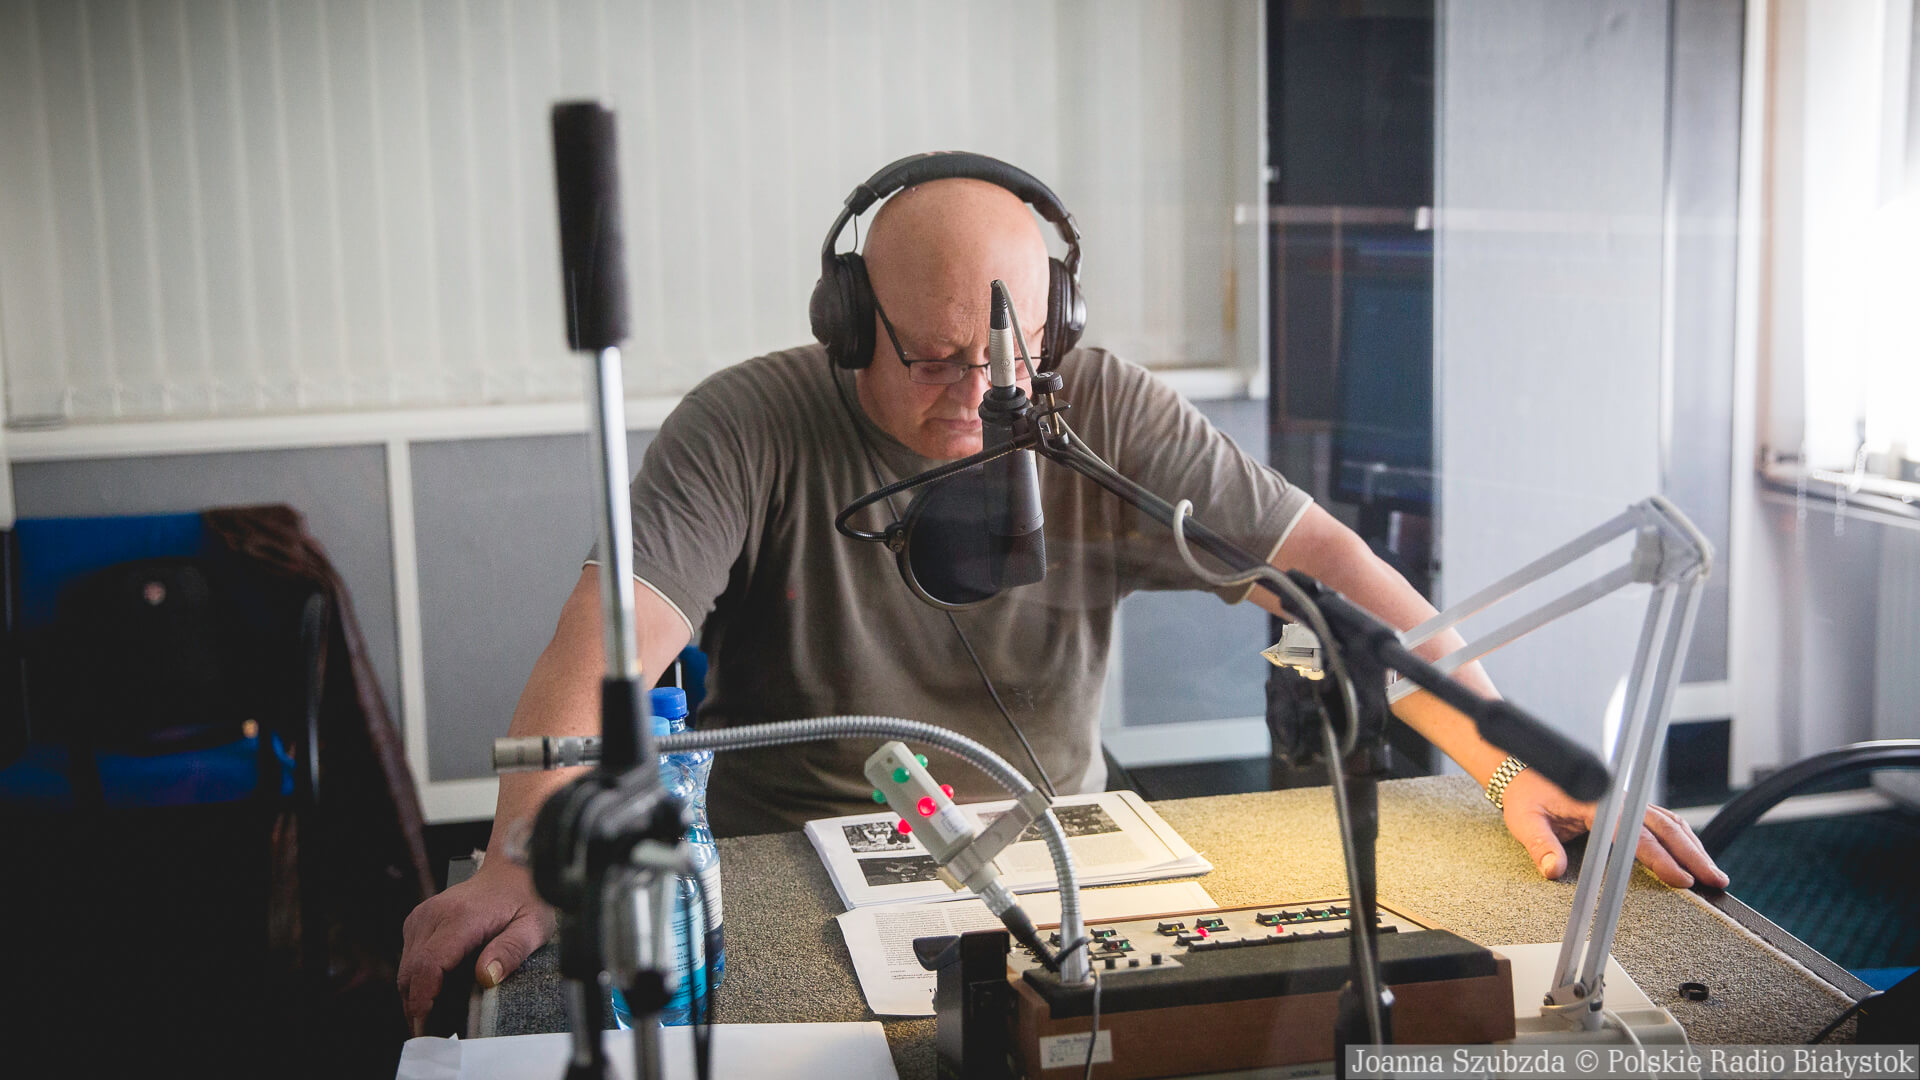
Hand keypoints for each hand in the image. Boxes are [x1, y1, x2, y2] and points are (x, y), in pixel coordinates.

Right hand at [398, 861, 555, 1035]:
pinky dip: (418, 983)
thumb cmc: (525, 899)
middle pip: (411, 972)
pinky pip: (410, 961)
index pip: (429, 965)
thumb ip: (511, 951)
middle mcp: (434, 915)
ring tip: (438, 1023)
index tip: (428, 1027)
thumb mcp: (533, 926)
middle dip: (418, 1009)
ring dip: (416, 999)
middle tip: (436, 1037)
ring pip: (406, 970)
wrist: (511, 872)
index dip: (424, 1000)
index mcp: (461, 917)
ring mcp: (422, 918)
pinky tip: (437, 999)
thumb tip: (486, 977)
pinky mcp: (418, 923)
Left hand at [1499, 768, 1729, 889]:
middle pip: (1664, 826)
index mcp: (1595, 803)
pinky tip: (1694, 855)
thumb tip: (1552, 870)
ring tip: (1713, 873)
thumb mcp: (1525, 821)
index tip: (1681, 880)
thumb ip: (1540, 846)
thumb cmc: (1525, 796)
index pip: (1634, 834)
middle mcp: (1616, 798)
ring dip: (1692, 846)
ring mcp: (1624, 799)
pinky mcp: (1626, 804)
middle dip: (1692, 854)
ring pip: (1668, 821)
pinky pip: (1660, 819)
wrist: (1522, 771)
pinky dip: (1681, 838)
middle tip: (1715, 880)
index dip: (1660, 858)